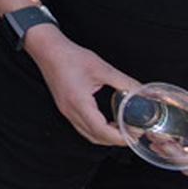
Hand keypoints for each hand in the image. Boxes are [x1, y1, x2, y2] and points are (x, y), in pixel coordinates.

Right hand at [26, 28, 140, 146]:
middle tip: (132, 134)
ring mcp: (65, 110)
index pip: (102, 130)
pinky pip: (81, 127)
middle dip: (115, 140)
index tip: (134, 135)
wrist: (47, 49)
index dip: (119, 137)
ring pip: (88, 134)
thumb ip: (124, 82)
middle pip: (95, 137)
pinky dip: (96, 130)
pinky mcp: (64, 107)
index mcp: (79, 102)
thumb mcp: (102, 68)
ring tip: (122, 129)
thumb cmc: (69, 56)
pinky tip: (106, 122)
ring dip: (105, 137)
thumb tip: (142, 91)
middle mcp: (70, 110)